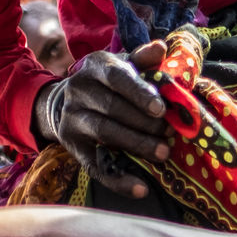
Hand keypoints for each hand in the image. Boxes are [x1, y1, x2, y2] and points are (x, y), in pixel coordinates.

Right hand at [35, 40, 169, 197]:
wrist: (65, 102)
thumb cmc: (107, 83)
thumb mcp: (122, 66)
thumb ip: (143, 60)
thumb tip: (161, 48)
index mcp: (94, 66)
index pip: (117, 77)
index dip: (139, 93)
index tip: (161, 109)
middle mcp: (78, 90)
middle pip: (113, 108)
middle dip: (145, 123)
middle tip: (171, 134)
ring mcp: (72, 118)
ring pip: (106, 133)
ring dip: (137, 145)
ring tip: (163, 154)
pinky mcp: (71, 145)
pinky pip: (94, 165)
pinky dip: (118, 180)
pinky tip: (141, 189)